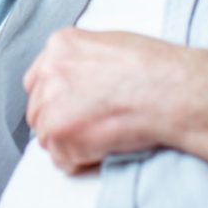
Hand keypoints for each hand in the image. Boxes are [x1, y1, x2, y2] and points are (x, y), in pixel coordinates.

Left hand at [23, 28, 188, 171]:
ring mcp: (51, 101)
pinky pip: (61, 160)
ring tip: (103, 138)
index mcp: (60, 45)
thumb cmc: (154, 68)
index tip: (71, 109)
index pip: (37, 80)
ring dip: (71, 144)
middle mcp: (49, 71)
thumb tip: (78, 81)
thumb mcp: (109, 44)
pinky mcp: (60, 132)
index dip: (55, 99)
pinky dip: (81, 162)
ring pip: (46, 136)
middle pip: (38, 109)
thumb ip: (81, 61)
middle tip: (91, 129)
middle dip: (60, 123)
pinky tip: (105, 148)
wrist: (170, 89)